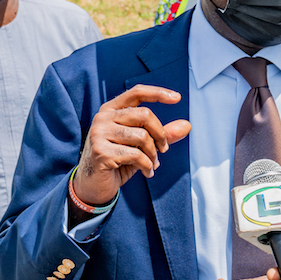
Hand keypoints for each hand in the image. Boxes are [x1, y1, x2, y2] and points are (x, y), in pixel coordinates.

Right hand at [73, 85, 191, 207]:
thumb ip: (162, 134)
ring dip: (153, 153)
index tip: (177, 98)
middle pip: (144, 114)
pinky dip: (147, 165)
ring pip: (142, 136)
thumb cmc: (118, 161)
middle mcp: (103, 118)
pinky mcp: (100, 152)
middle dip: (160, 134)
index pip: (137, 93)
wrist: (94, 186)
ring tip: (153, 163)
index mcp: (111, 109)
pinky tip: (147, 171)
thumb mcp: (141, 145)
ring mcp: (99, 134)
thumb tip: (187, 125)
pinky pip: (135, 155)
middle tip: (163, 149)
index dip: (158, 93)